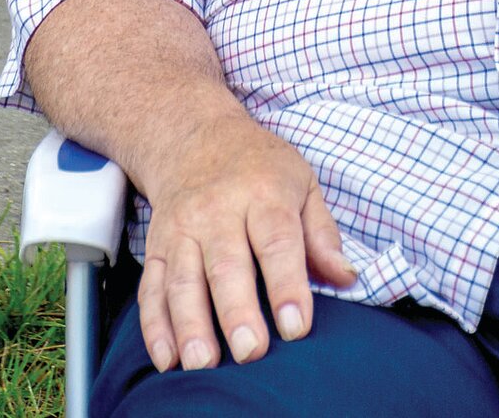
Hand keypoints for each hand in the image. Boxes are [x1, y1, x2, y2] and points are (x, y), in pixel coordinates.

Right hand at [136, 109, 357, 373]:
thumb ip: (322, 233)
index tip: (296, 326)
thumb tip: (346, 278)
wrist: (194, 135)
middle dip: (237, 311)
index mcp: (263, 193)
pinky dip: (155, 326)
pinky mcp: (157, 246)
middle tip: (250, 352)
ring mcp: (182, 229)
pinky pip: (152, 288)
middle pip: (227, 264)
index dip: (287, 285)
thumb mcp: (301, 182)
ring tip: (202, 363)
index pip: (277, 242)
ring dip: (190, 325)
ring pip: (183, 280)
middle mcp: (218, 210)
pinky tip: (166, 358)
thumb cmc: (259, 167)